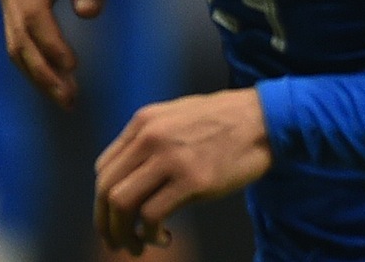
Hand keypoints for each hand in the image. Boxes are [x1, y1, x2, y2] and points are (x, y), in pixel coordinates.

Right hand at [0, 0, 111, 107]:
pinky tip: (54, 76)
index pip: (33, 14)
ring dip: (38, 72)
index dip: (51, 45)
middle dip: (43, 71)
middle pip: (19, 36)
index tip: (73, 69)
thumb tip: (89, 14)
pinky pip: (19, 33)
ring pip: (15, 40)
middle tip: (70, 99)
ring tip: (66, 97)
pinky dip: (35, 59)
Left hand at [95, 89, 272, 253]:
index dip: (102, 201)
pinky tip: (162, 237)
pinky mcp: (192, 181)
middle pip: (106, 189)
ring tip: (135, 247)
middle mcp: (150, 137)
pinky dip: (149, 234)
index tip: (113, 219)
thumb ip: (150, 139)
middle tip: (115, 241)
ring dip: (122, 233)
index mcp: (143, 122)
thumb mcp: (176, 117)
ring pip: (122, 204)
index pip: (103, 169)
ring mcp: (170, 158)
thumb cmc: (222, 121)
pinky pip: (151, 216)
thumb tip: (130, 174)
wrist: (262, 120)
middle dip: (105, 223)